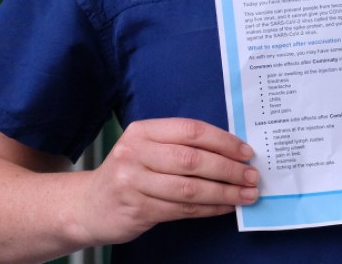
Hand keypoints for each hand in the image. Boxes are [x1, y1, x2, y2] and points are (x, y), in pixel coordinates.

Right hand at [78, 118, 258, 245]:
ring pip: (190, 188)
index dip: (222, 141)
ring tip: (246, 194)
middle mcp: (135, 153)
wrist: (89, 205)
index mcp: (142, 131)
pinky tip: (225, 207)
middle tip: (252, 176)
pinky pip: (182, 210)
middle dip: (228, 169)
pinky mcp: (137, 209)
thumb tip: (230, 151)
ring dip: (224, 193)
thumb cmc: (129, 173)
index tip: (246, 151)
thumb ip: (179, 145)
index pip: (190, 130)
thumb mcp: (146, 148)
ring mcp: (134, 183)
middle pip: (192, 159)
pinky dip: (209, 209)